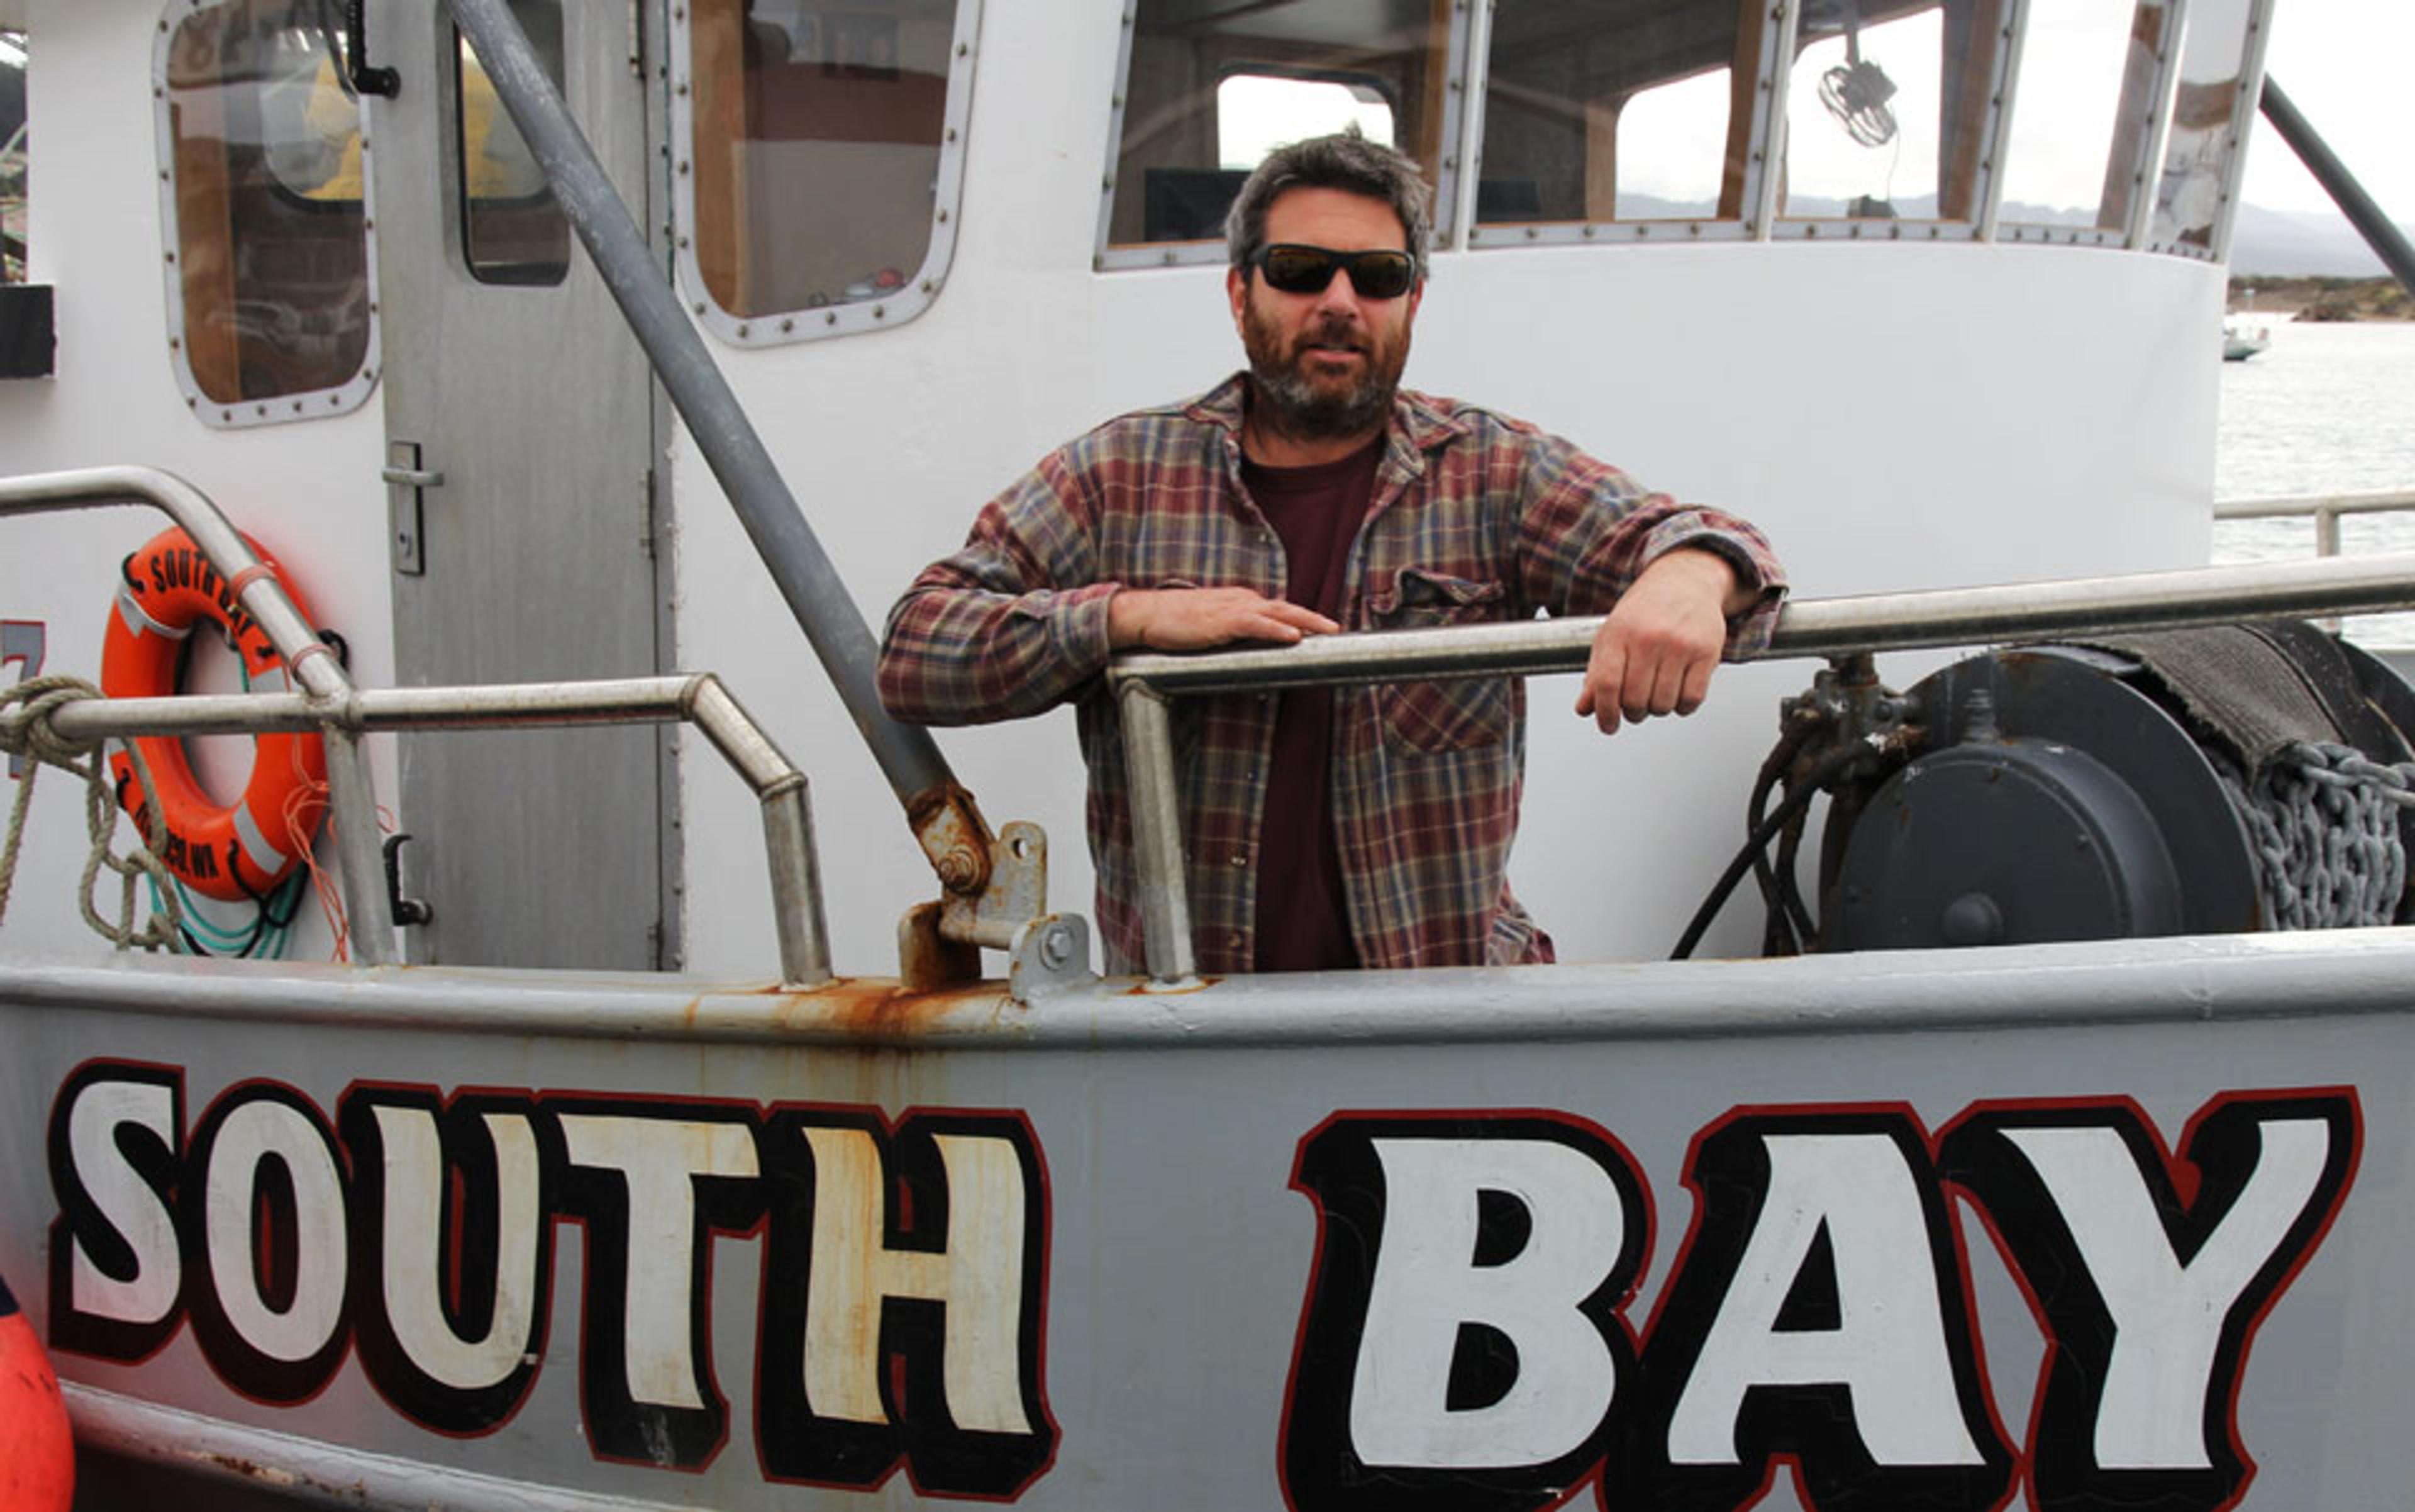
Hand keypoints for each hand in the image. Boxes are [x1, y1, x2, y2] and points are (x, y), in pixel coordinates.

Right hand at [1110, 587, 1339, 650]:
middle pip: (1286, 608)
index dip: (1303, 619)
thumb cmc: (1175, 624)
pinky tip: (1293, 637)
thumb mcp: (1212, 628)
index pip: (1278, 610)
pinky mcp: (1221, 621)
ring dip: (1305, 621)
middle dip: (1313, 618)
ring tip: (1328, 630)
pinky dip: (1276, 629)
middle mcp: (1241, 601)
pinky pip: (1255, 624)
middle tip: (1337, 629)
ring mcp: (1232, 609)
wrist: (1146, 615)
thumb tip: (1251, 656)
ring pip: (1277, 613)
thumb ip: (1233, 636)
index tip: (1324, 630)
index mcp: (1241, 602)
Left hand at [1575, 549, 1741, 734]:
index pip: (1607, 684)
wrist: (1684, 582)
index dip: (1605, 713)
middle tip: (1635, 707)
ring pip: (1664, 704)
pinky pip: (1692, 699)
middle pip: (1636, 700)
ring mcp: (1680, 645)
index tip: (1608, 725)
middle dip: (1633, 713)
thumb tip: (1585, 709)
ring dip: (1657, 709)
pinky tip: (1677, 694)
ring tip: (1656, 694)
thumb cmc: (1644, 612)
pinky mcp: (1707, 652)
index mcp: (1619, 633)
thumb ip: (1597, 673)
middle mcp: (1649, 638)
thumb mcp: (1612, 635)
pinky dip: (1683, 706)